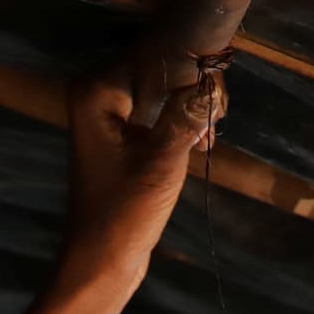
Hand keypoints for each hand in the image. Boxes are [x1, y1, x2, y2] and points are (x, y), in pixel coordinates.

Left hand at [53, 52, 222, 293]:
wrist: (102, 259)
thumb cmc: (125, 212)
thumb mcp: (163, 158)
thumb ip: (188, 111)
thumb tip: (212, 76)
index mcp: (96, 89)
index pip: (157, 54)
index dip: (193, 72)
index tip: (217, 103)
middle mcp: (97, 90)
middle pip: (161, 65)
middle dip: (194, 89)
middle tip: (215, 123)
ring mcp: (109, 110)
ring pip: (165, 86)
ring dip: (193, 107)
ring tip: (208, 138)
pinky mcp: (122, 130)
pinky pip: (160, 107)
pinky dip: (182, 120)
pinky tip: (201, 143)